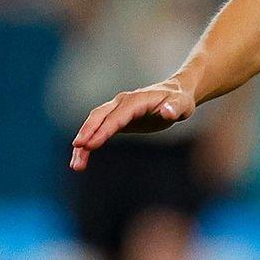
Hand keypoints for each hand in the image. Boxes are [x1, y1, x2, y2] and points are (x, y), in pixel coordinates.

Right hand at [69, 79, 196, 169]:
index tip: (89, 144)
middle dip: (86, 133)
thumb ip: (175, 108)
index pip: (117, 116)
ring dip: (83, 143)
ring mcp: (116, 110)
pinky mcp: (116, 119)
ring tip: (76, 166)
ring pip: (94, 124)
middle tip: (77, 150)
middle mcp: (122, 103)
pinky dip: (89, 144)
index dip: (103, 130)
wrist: (176, 94)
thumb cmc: (180, 100)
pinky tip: (82, 160)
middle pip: (98, 117)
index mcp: (136, 100)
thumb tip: (168, 112)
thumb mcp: (183, 104)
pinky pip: (98, 131)